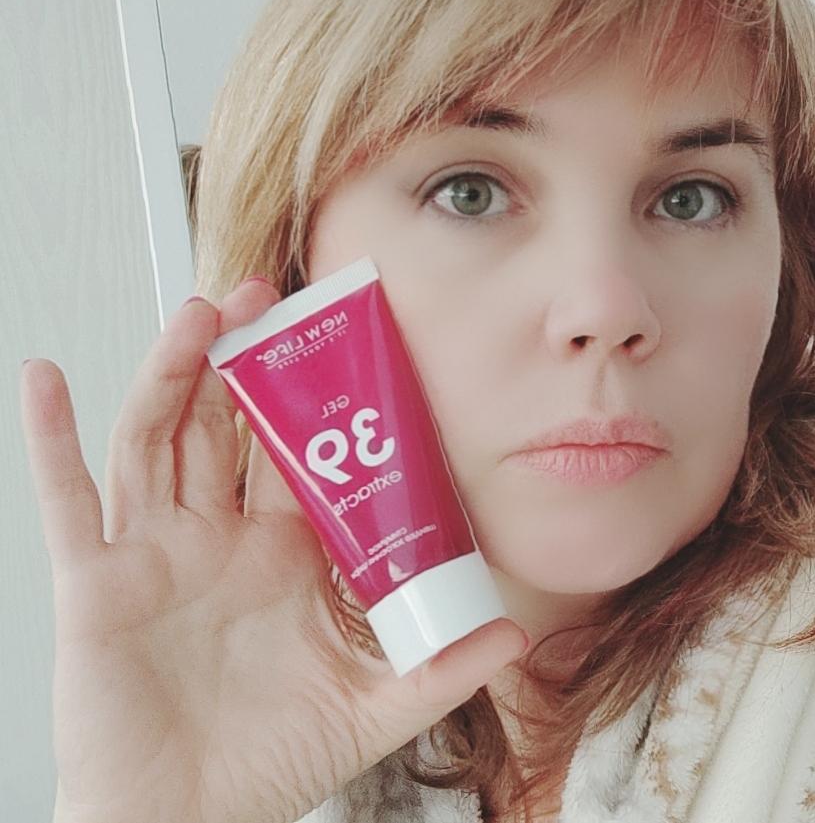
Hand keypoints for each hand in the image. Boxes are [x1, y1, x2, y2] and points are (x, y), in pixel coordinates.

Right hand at [20, 277, 527, 822]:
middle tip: (261, 297)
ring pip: (156, 439)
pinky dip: (51, 439)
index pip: (293, 454)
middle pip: (221, 425)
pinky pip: (68, 500)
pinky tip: (46, 379)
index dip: (308, 398)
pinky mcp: (96, 582)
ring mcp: (154, 551)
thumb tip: (515, 634)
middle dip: (236, 359)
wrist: (183, 822)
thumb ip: (441, 670)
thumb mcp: (369, 710)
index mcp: (279, 553)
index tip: (330, 342)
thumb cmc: (267, 763)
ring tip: (196, 315)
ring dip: (170, 373)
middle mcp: (216, 538)